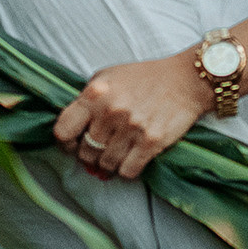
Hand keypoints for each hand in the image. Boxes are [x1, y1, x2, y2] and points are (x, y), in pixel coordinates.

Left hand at [54, 54, 212, 179]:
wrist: (185, 80)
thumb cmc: (144, 77)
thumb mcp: (107, 77)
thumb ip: (87, 99)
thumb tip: (74, 128)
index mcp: (94, 95)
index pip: (62, 131)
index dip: (65, 142)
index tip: (73, 143)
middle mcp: (110, 112)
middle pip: (84, 152)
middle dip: (89, 155)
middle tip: (98, 151)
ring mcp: (131, 128)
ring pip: (105, 165)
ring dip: (108, 163)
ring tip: (116, 154)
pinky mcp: (151, 142)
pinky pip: (127, 171)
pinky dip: (126, 169)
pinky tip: (131, 158)